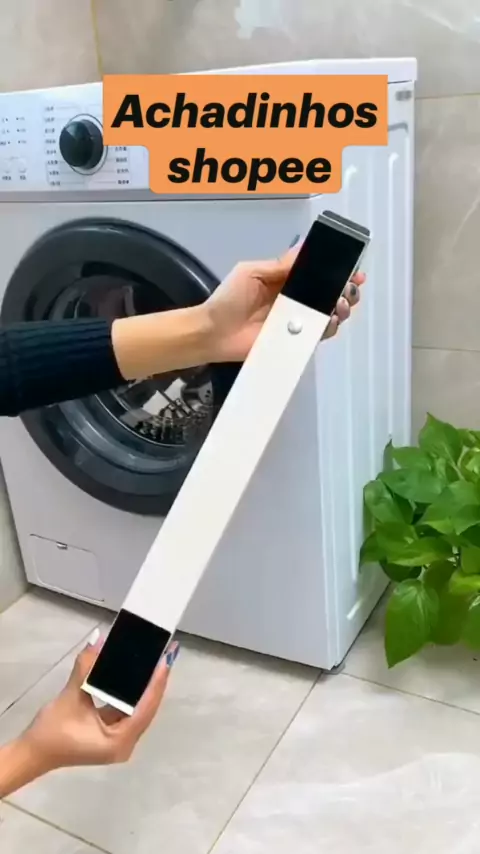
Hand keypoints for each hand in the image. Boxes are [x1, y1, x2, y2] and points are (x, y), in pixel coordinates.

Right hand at [20, 633, 177, 773]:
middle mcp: (124, 744)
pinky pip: (128, 711)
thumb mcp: (70, 697)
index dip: (156, 683)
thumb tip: (98, 638)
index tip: (165, 660)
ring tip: (155, 661)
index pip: (145, 708)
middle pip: (147, 709)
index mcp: (119, 741)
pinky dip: (132, 694)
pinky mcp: (110, 734)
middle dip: (155, 682)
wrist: (31, 752)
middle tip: (164, 654)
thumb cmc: (52, 731)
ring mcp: (118, 740)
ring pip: (139, 709)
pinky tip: (137, 675)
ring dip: (145, 687)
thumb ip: (86, 668)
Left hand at [204, 243, 364, 362]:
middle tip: (349, 289)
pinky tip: (329, 322)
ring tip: (339, 305)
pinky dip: (329, 328)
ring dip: (341, 308)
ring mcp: (297, 322)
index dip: (339, 270)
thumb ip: (279, 265)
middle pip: (331, 293)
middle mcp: (296, 300)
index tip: (354, 269)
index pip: (319, 273)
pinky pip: (318, 335)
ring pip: (330, 314)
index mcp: (287, 280)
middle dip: (347, 289)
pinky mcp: (295, 340)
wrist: (213, 333)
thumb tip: (306, 249)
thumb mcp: (251, 272)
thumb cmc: (228, 299)